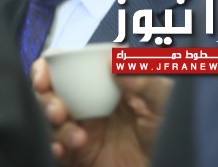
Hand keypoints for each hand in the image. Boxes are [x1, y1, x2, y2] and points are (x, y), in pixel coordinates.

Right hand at [31, 58, 171, 166]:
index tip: (44, 74)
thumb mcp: (165, 102)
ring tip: (76, 137)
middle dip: (44, 97)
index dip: (49, 67)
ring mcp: (82, 133)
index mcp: (104, 86)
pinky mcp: (80, 159)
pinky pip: (55, 151)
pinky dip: (53, 148)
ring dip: (52, 126)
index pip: (68, 68)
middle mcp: (89, 107)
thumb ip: (143, 79)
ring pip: (49, 122)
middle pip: (50, 93)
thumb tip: (112, 61)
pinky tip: (63, 150)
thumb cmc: (174, 135)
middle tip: (57, 109)